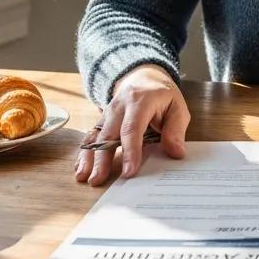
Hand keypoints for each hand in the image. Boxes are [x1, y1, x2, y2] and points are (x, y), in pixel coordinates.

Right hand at [74, 64, 189, 186]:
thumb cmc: (162, 96)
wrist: (144, 78)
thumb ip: (176, 130)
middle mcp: (119, 106)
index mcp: (140, 101)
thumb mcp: (177, 107)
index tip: (129, 172)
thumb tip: (176, 152)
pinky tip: (80, 168)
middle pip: (108, 134)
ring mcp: (107, 113)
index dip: (130, 151)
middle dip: (102, 159)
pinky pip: (90, 137)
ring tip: (83, 177)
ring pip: (95, 136)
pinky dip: (84, 153)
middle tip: (98, 181)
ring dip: (88, 158)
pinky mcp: (101, 121)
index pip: (132, 128)